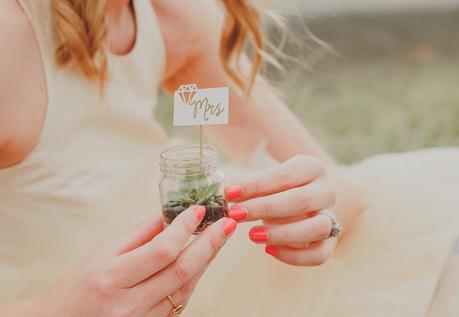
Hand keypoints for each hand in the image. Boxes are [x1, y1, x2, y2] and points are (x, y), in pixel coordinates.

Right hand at [38, 206, 236, 316]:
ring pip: (186, 287)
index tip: (199, 210)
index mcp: (112, 277)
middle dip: (210, 244)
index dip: (184, 228)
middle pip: (182, 271)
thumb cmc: (79, 285)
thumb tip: (170, 216)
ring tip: (219, 237)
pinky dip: (193, 278)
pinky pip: (180, 301)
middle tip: (227, 223)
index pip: (162, 250)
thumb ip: (139, 234)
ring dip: (206, 260)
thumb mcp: (103, 252)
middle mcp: (129, 303)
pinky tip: (201, 260)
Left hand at [227, 155, 336, 265]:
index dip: (255, 185)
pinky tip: (268, 249)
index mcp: (312, 167)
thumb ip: (247, 184)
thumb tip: (222, 191)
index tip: (230, 193)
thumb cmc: (276, 187)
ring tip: (252, 235)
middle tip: (236, 214)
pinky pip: (320, 254)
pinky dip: (294, 256)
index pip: (284, 176)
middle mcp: (327, 191)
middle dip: (265, 208)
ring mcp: (331, 217)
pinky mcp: (330, 241)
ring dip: (282, 233)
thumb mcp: (264, 179)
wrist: (300, 200)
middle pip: (301, 200)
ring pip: (317, 228)